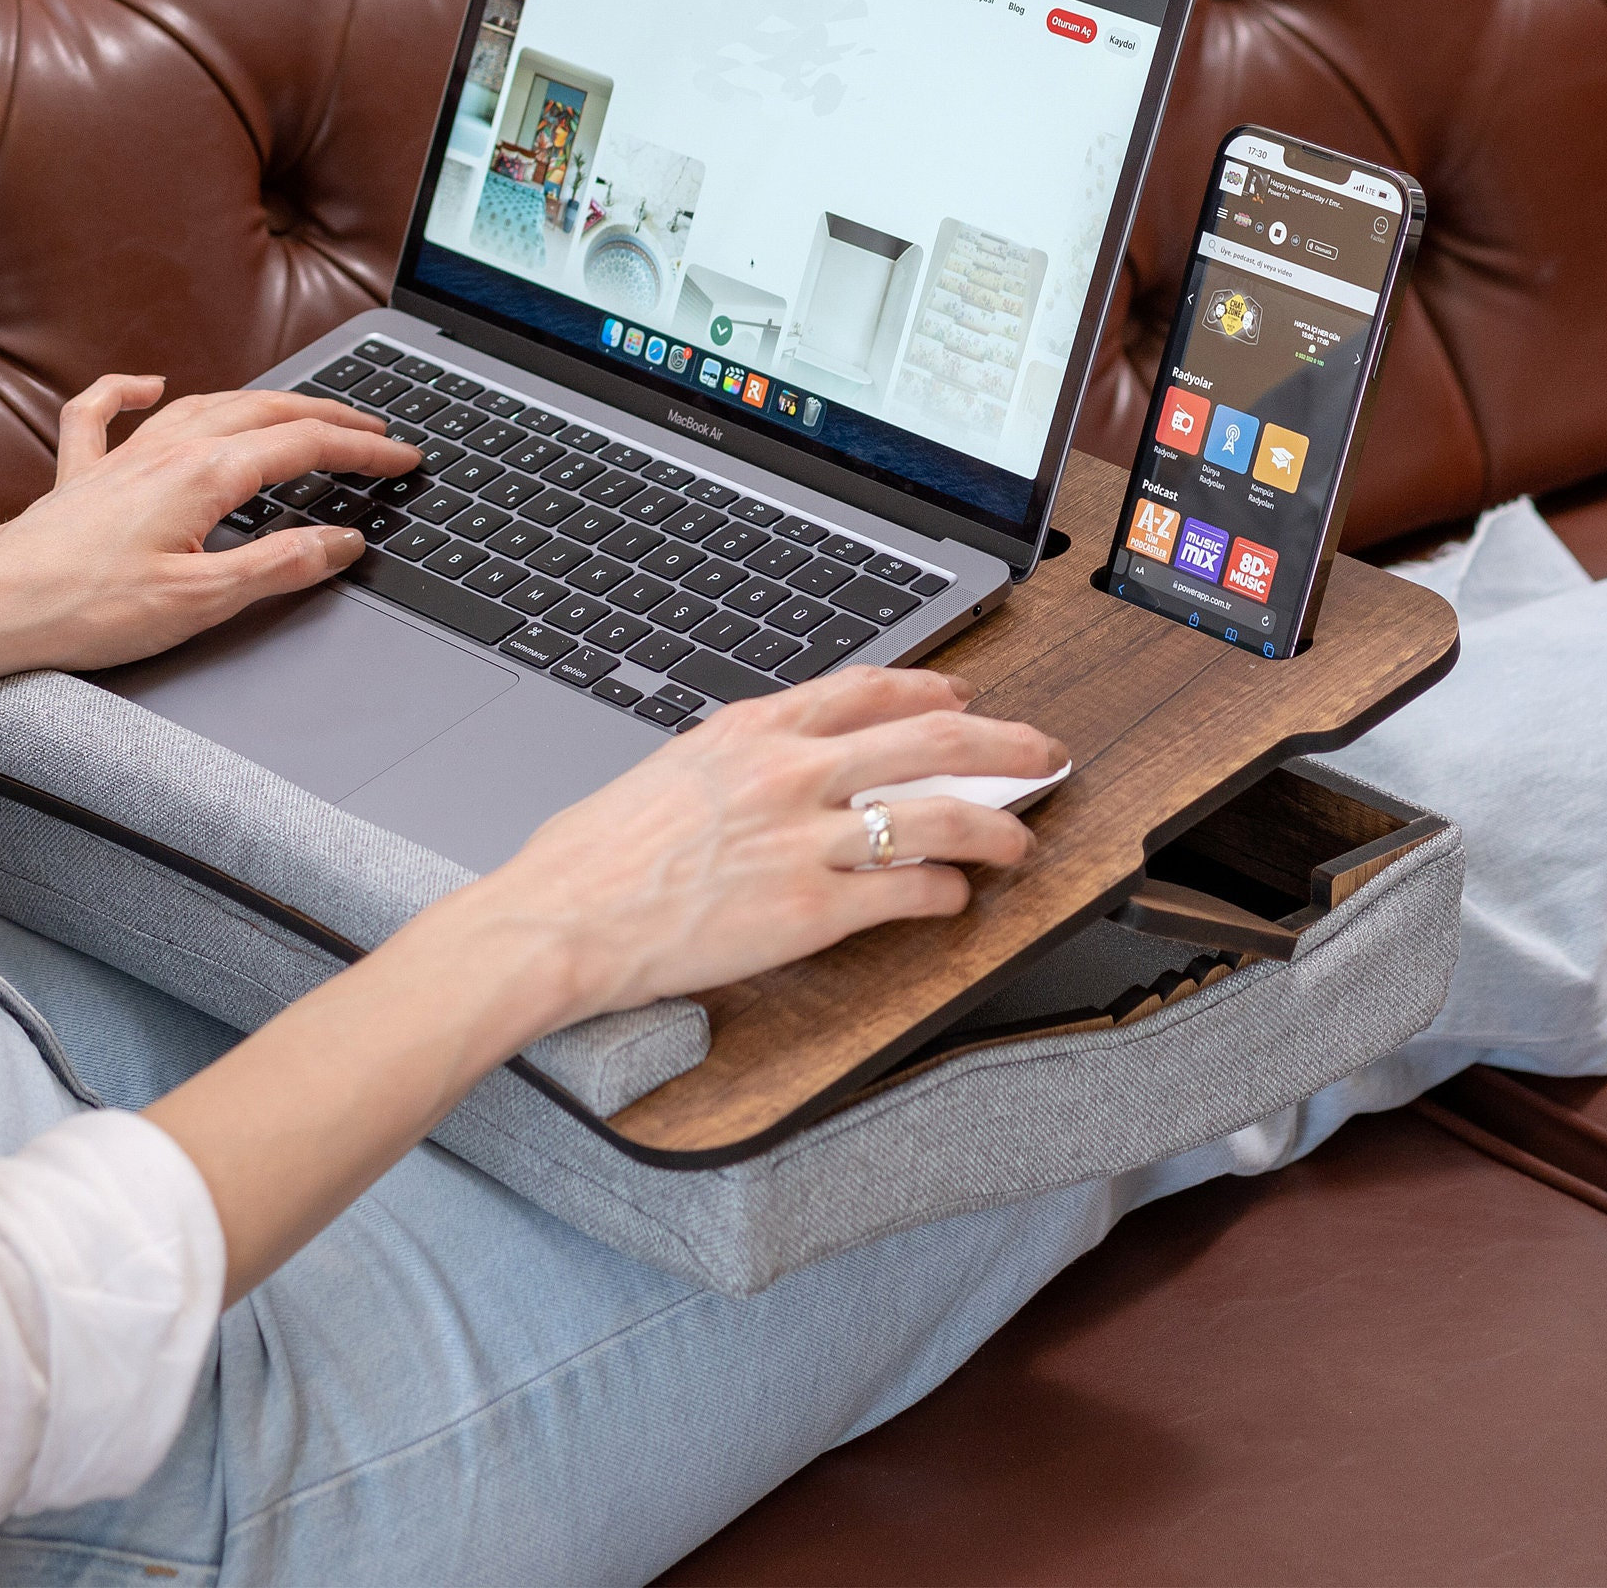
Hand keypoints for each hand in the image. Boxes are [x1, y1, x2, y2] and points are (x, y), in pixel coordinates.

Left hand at [0, 374, 417, 707]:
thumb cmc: (84, 610)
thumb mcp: (202, 600)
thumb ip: (278, 565)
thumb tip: (340, 540)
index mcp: (203, 474)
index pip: (304, 446)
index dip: (363, 449)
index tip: (405, 455)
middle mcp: (164, 450)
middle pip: (263, 412)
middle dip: (327, 415)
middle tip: (374, 428)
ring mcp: (119, 457)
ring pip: (203, 407)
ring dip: (259, 402)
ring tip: (298, 409)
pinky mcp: (77, 477)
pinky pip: (103, 414)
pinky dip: (130, 392)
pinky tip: (147, 384)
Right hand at [442, 668, 1067, 1029]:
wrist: (564, 916)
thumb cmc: (594, 852)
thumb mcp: (669, 769)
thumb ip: (735, 757)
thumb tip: (780, 761)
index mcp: (749, 730)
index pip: (867, 690)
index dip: (931, 692)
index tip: (963, 700)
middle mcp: (787, 772)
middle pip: (930, 741)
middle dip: (1004, 745)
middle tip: (1042, 754)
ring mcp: (805, 841)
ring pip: (938, 818)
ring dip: (995, 828)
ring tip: (1019, 840)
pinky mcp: (812, 912)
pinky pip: (908, 894)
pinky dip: (945, 895)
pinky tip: (953, 898)